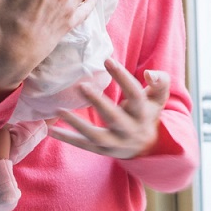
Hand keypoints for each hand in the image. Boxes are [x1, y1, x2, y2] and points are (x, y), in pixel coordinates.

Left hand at [49, 57, 169, 158]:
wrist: (148, 148)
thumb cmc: (147, 113)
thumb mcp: (158, 98)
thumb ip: (160, 82)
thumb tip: (149, 73)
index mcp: (143, 113)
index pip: (135, 95)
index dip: (123, 77)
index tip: (107, 60)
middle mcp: (130, 130)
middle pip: (114, 117)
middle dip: (99, 103)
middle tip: (82, 85)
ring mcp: (116, 143)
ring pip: (96, 135)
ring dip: (77, 123)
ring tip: (59, 109)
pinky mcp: (102, 151)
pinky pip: (83, 146)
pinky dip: (66, 138)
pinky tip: (50, 130)